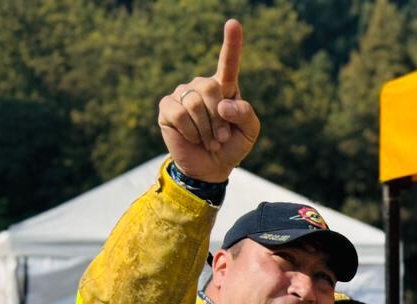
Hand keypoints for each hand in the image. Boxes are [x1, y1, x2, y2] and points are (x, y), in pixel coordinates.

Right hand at [157, 19, 260, 181]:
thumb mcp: (249, 133)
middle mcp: (202, 85)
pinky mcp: (167, 107)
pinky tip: (192, 137)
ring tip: (209, 140)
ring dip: (206, 129)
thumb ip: (246, 115)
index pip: (228, 62)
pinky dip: (190, 131)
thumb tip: (224, 104)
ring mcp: (182, 94)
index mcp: (225, 88)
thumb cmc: (231, 146)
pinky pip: (179, 114)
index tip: (233, 23)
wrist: (210, 167)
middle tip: (221, 137)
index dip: (231, 43)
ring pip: (195, 103)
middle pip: (211, 87)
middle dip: (219, 118)